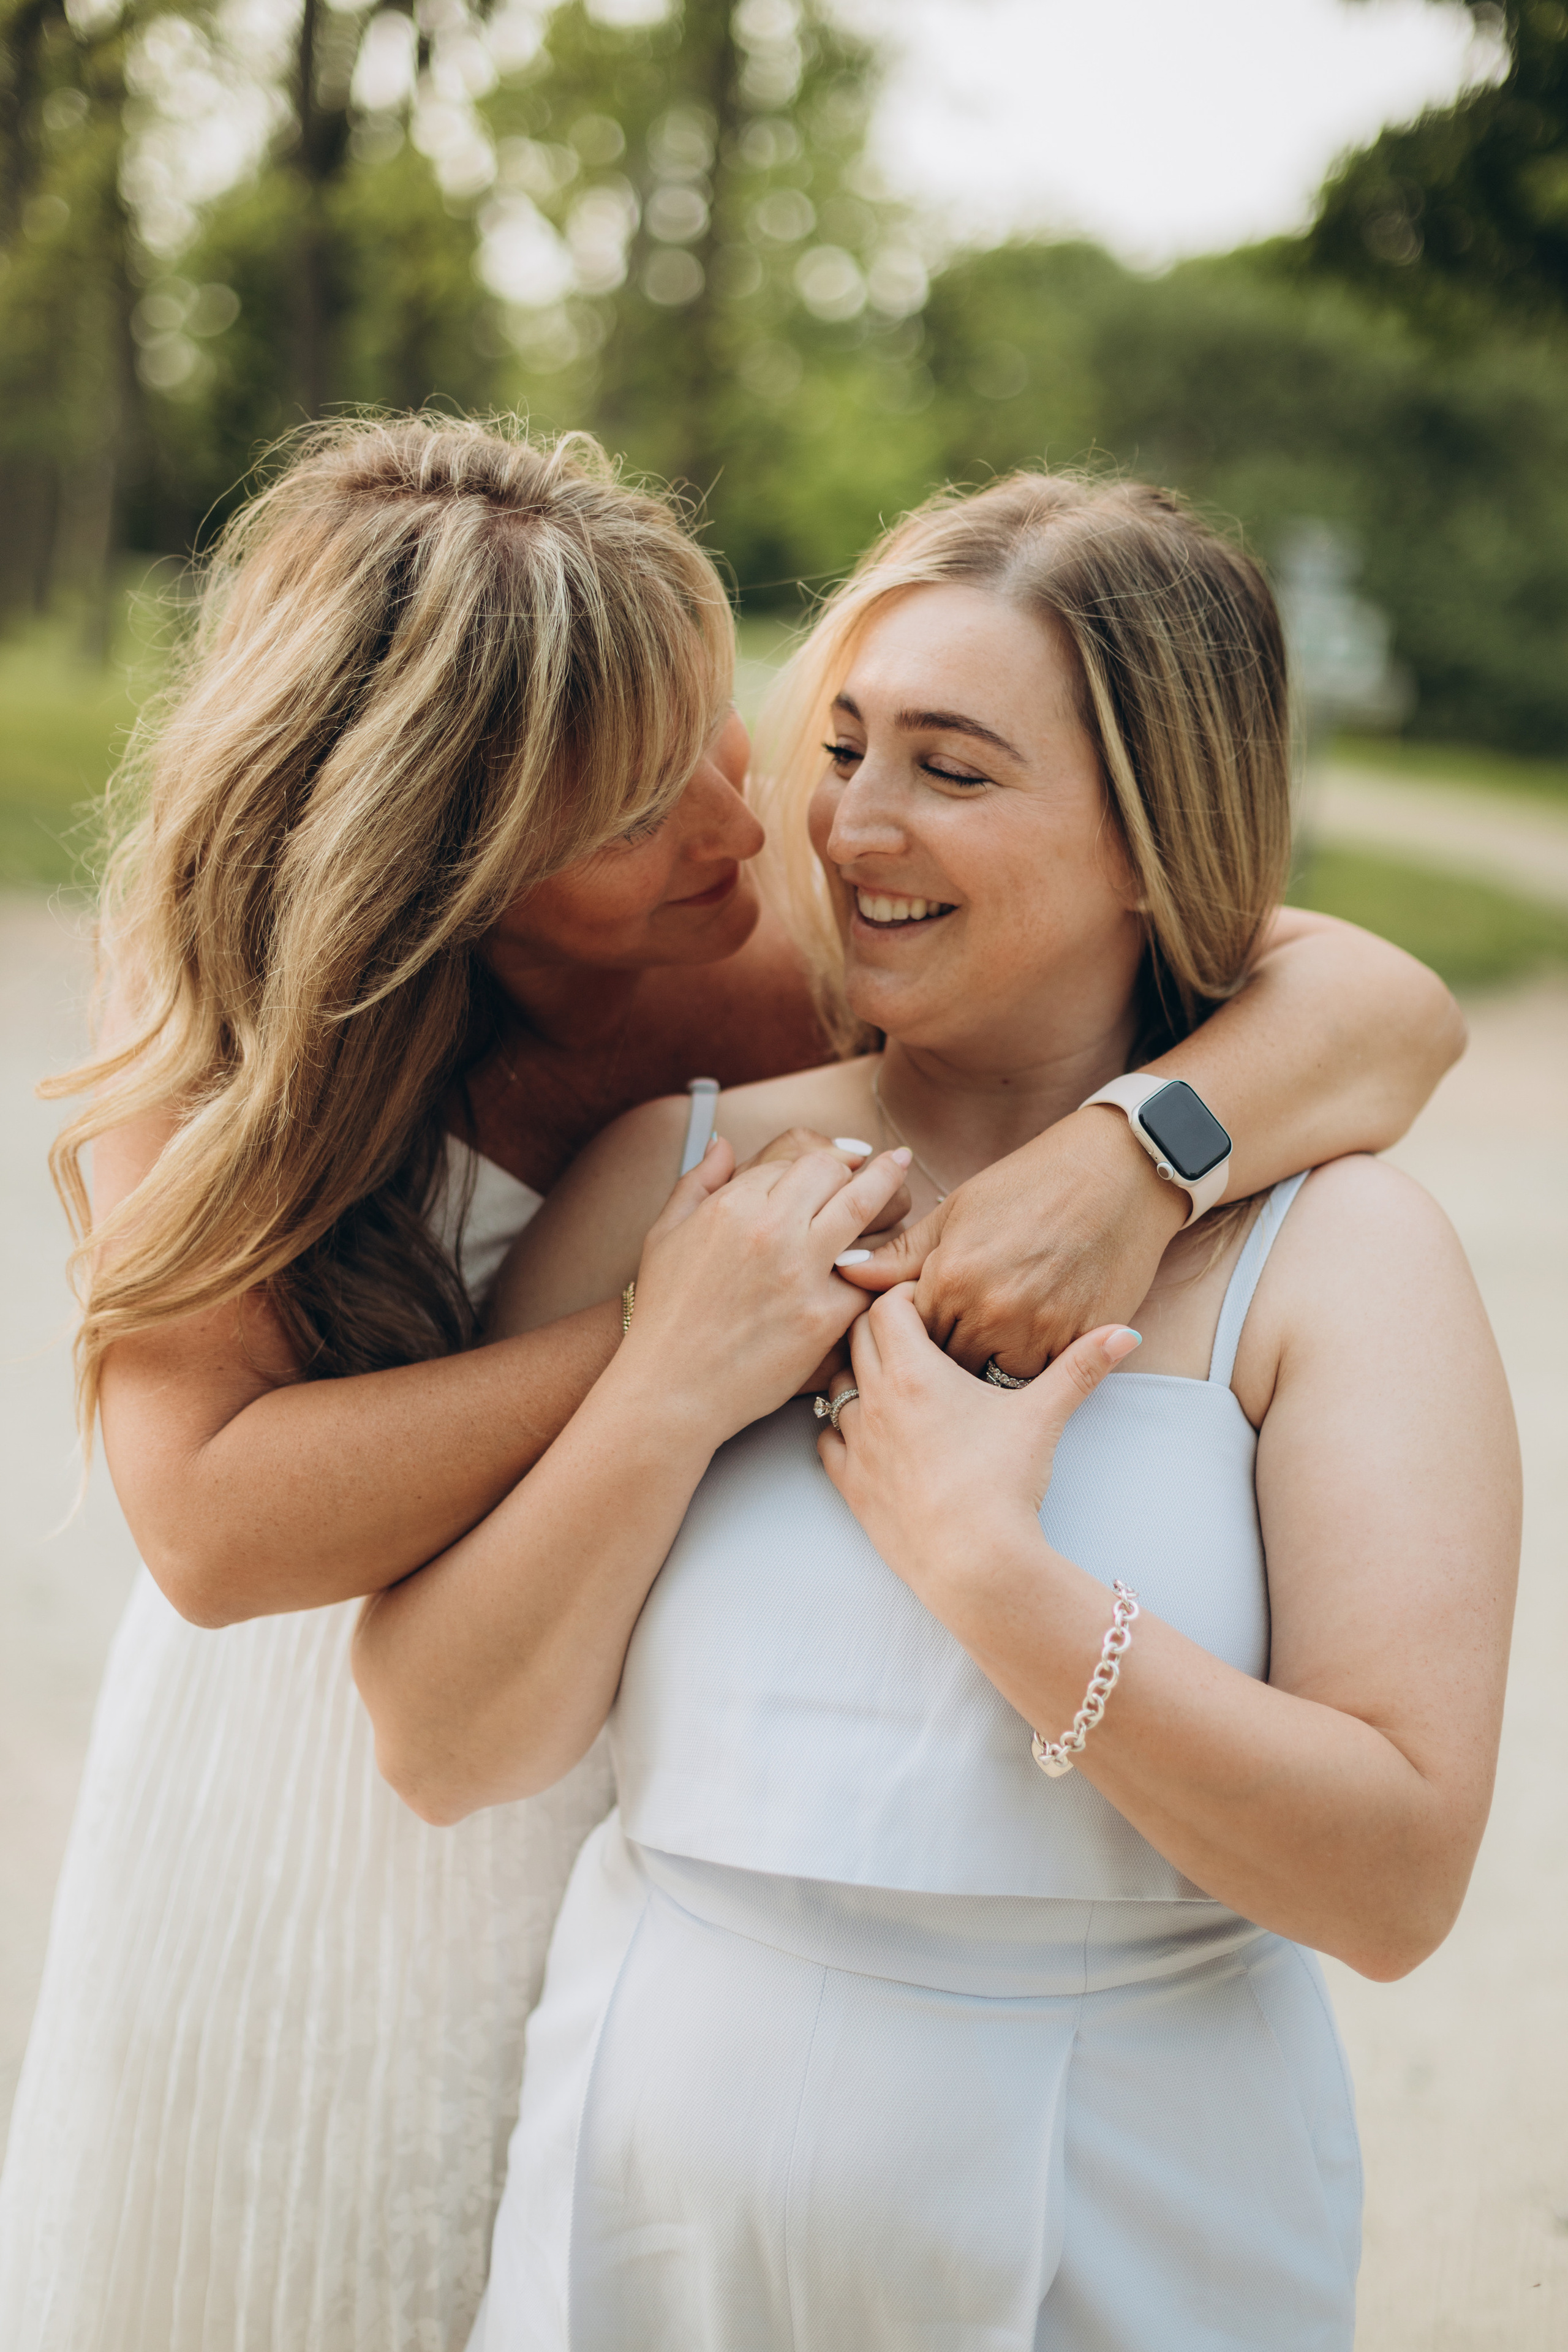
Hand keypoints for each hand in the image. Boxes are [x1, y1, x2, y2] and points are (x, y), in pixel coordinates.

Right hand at [620, 1137, 912, 1445]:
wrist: (671, 1388)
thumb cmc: (665, 1314)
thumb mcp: (664, 1235)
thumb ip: (697, 1181)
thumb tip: (723, 1145)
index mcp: (733, 1204)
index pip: (794, 1161)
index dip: (819, 1163)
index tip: (841, 1161)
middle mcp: (770, 1229)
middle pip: (833, 1173)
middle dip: (861, 1165)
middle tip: (890, 1161)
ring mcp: (801, 1272)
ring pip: (863, 1208)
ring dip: (889, 1188)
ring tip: (903, 1173)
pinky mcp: (825, 1316)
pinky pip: (869, 1276)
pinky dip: (882, 1264)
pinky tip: (895, 1253)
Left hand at [815, 1285, 1142, 1597]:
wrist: (974, 1563)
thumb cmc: (1004, 1483)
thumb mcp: (1044, 1416)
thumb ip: (1082, 1367)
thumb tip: (1125, 1333)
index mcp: (913, 1372)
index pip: (885, 1306)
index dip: (904, 1296)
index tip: (928, 1304)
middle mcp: (874, 1400)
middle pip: (855, 1339)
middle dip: (880, 1329)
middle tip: (913, 1336)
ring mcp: (857, 1444)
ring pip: (835, 1387)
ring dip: (858, 1376)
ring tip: (892, 1382)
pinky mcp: (850, 1485)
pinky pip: (828, 1439)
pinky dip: (843, 1428)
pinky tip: (872, 1432)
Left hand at [832, 1105, 1185, 1374]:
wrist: (1118, 1175)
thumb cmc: (1032, 1184)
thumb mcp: (959, 1210)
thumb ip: (903, 1252)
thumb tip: (847, 1273)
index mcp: (949, 1277)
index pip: (901, 1332)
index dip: (903, 1332)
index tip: (913, 1326)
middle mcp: (987, 1311)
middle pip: (939, 1364)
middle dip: (934, 1362)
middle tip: (941, 1349)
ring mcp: (1034, 1332)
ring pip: (985, 1379)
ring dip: (978, 1371)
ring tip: (978, 1353)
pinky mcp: (1075, 1344)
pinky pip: (1034, 1380)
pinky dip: (1022, 1372)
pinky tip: (1017, 1353)